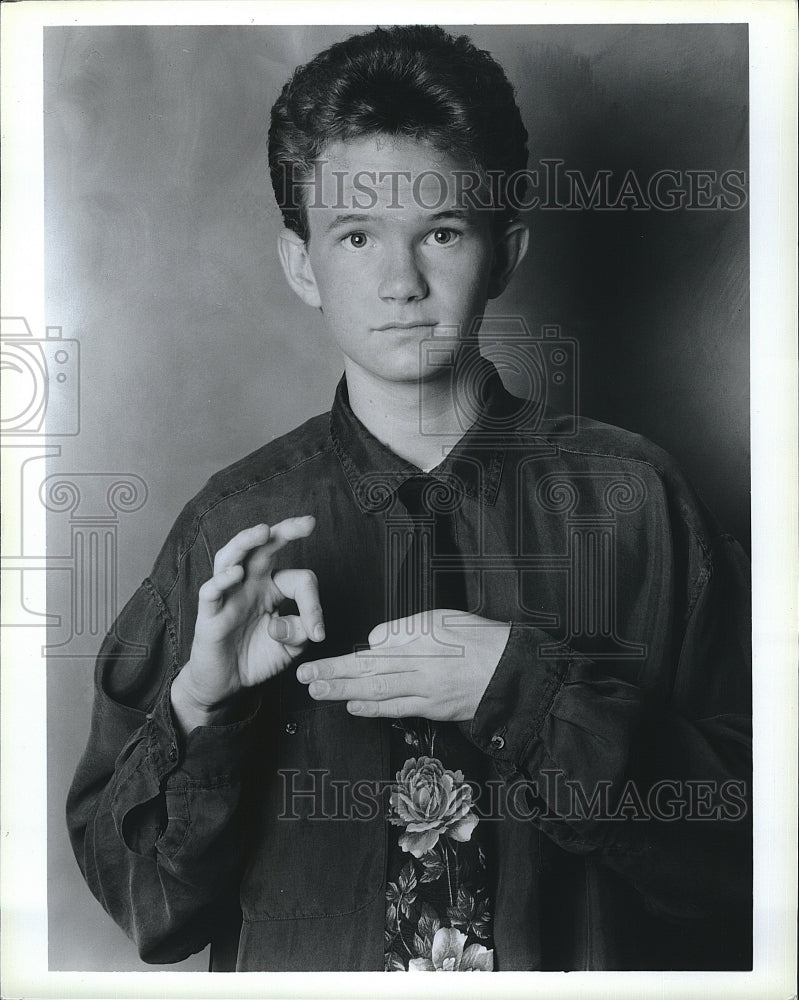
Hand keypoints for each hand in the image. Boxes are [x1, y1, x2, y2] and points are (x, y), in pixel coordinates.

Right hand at [172, 517, 323, 733]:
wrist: (225, 683)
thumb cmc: (256, 657)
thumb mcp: (291, 648)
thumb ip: (301, 633)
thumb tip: (301, 624)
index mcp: (273, 588)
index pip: (299, 580)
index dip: (313, 604)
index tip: (318, 633)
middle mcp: (250, 584)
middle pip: (264, 548)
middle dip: (286, 531)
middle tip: (307, 523)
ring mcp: (228, 596)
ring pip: (232, 558)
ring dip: (246, 541)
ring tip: (263, 531)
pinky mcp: (209, 614)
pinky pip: (211, 592)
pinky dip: (222, 580)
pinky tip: (235, 573)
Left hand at [296, 610, 510, 721]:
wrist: (511, 669)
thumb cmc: (478, 638)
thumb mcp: (441, 618)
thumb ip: (403, 628)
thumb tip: (373, 641)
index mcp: (420, 638)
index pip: (371, 650)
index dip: (341, 660)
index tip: (315, 663)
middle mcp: (420, 665)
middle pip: (368, 671)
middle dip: (332, 676)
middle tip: (305, 678)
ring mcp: (428, 690)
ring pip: (378, 691)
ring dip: (344, 693)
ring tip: (318, 692)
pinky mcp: (436, 708)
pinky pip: (399, 709)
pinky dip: (374, 709)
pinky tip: (352, 706)